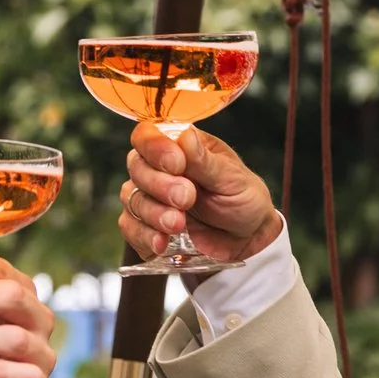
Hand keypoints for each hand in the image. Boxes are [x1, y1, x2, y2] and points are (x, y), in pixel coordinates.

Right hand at [119, 122, 283, 264]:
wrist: (247, 238)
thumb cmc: (242, 198)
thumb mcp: (231, 178)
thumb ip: (205, 161)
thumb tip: (185, 135)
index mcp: (179, 146)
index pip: (148, 135)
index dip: (155, 147)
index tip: (177, 164)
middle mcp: (158, 168)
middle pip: (136, 167)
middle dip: (159, 185)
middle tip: (187, 198)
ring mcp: (150, 198)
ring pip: (132, 199)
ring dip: (154, 213)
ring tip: (179, 224)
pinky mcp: (146, 227)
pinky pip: (130, 228)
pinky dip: (144, 236)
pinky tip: (162, 242)